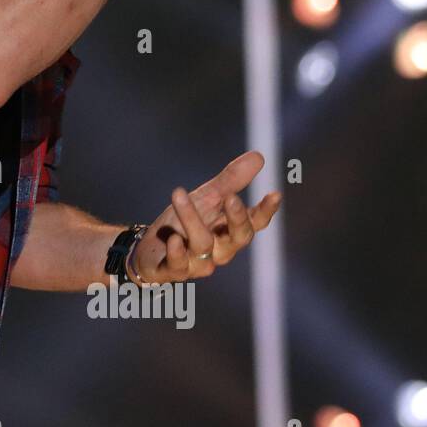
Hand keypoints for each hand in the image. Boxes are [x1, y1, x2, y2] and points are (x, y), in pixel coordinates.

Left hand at [129, 150, 281, 284]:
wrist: (151, 251)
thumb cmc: (184, 224)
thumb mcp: (206, 199)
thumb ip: (230, 181)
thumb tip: (259, 156)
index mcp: (230, 230)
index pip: (255, 222)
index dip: (266, 211)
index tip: (275, 194)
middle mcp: (221, 250)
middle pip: (238, 238)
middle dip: (237, 218)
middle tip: (232, 198)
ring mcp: (199, 263)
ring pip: (203, 244)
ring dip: (192, 219)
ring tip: (178, 193)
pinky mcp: (174, 270)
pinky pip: (179, 265)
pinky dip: (177, 252)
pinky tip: (174, 239)